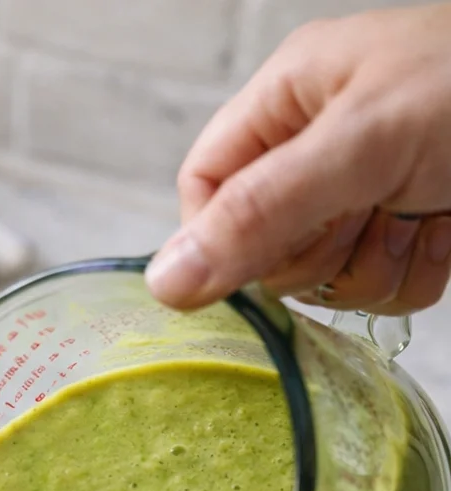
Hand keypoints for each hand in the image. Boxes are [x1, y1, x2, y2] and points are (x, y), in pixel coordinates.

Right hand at [146, 5, 450, 313]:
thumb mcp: (359, 144)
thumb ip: (260, 213)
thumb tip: (166, 282)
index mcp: (292, 101)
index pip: (206, 190)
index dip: (220, 237)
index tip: (256, 260)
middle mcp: (323, 150)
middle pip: (266, 248)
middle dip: (317, 250)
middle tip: (364, 210)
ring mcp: (371, 196)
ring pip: (327, 280)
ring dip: (375, 265)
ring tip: (421, 212)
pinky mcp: (416, 234)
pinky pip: (384, 291)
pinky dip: (418, 273)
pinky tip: (446, 227)